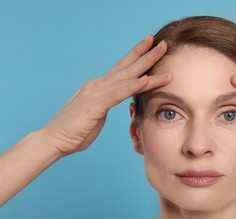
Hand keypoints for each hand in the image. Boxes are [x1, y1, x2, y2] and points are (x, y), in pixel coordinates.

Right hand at [41, 35, 171, 155]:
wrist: (53, 140)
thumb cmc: (75, 130)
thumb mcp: (97, 113)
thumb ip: (107, 103)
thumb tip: (116, 101)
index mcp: (99, 87)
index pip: (122, 68)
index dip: (137, 56)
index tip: (151, 46)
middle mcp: (98, 85)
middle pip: (127, 66)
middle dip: (146, 53)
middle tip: (162, 42)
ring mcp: (95, 92)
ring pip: (126, 76)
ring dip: (146, 65)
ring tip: (162, 53)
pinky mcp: (94, 104)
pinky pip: (117, 94)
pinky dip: (132, 86)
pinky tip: (145, 80)